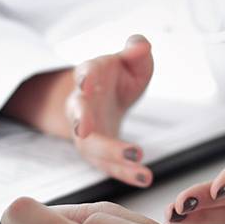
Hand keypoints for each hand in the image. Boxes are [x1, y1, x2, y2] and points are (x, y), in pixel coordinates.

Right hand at [68, 35, 154, 186]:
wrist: (104, 98)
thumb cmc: (118, 76)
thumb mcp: (131, 61)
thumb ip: (136, 50)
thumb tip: (141, 46)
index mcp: (89, 76)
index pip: (84, 73)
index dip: (84, 77)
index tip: (85, 82)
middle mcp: (81, 105)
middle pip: (79, 116)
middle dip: (85, 123)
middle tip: (88, 129)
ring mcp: (86, 132)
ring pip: (91, 147)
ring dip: (112, 156)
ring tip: (138, 163)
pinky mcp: (97, 152)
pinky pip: (108, 166)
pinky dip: (125, 173)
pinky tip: (145, 178)